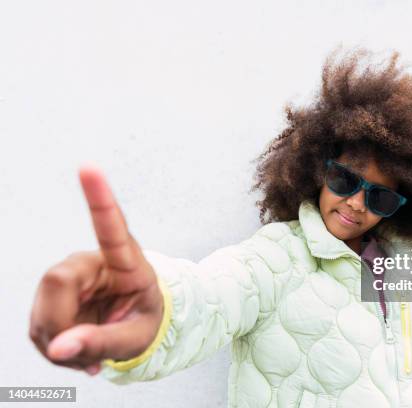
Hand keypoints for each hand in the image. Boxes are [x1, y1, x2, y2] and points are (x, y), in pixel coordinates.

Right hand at [29, 165, 163, 375]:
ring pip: (42, 309)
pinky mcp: (50, 296)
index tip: (89, 168)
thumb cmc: (144, 320)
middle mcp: (92, 262)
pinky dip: (55, 347)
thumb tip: (58, 348)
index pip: (112, 228)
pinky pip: (38, 327)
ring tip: (90, 350)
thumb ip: (102, 343)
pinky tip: (75, 347)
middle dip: (63, 325)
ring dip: (61, 342)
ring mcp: (68, 277)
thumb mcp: (136, 337)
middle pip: (56, 282)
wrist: (133, 325)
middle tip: (89, 352)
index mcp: (127, 262)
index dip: (99, 199)